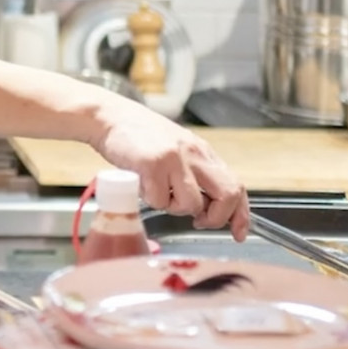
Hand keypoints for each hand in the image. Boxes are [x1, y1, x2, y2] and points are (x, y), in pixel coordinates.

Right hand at [91, 99, 249, 241]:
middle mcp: (194, 154)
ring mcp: (174, 158)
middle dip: (215, 218)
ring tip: (157, 192)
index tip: (238, 233)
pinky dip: (150, 200)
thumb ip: (193, 172)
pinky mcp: (152, 164)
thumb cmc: (136, 135)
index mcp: (202, 152)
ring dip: (174, 208)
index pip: (236, 186)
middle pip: (227, 196)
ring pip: (191, 204)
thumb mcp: (175, 149)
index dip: (240, 214)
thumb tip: (205, 205)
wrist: (107, 116)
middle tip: (198, 221)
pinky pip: (159, 201)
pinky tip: (141, 184)